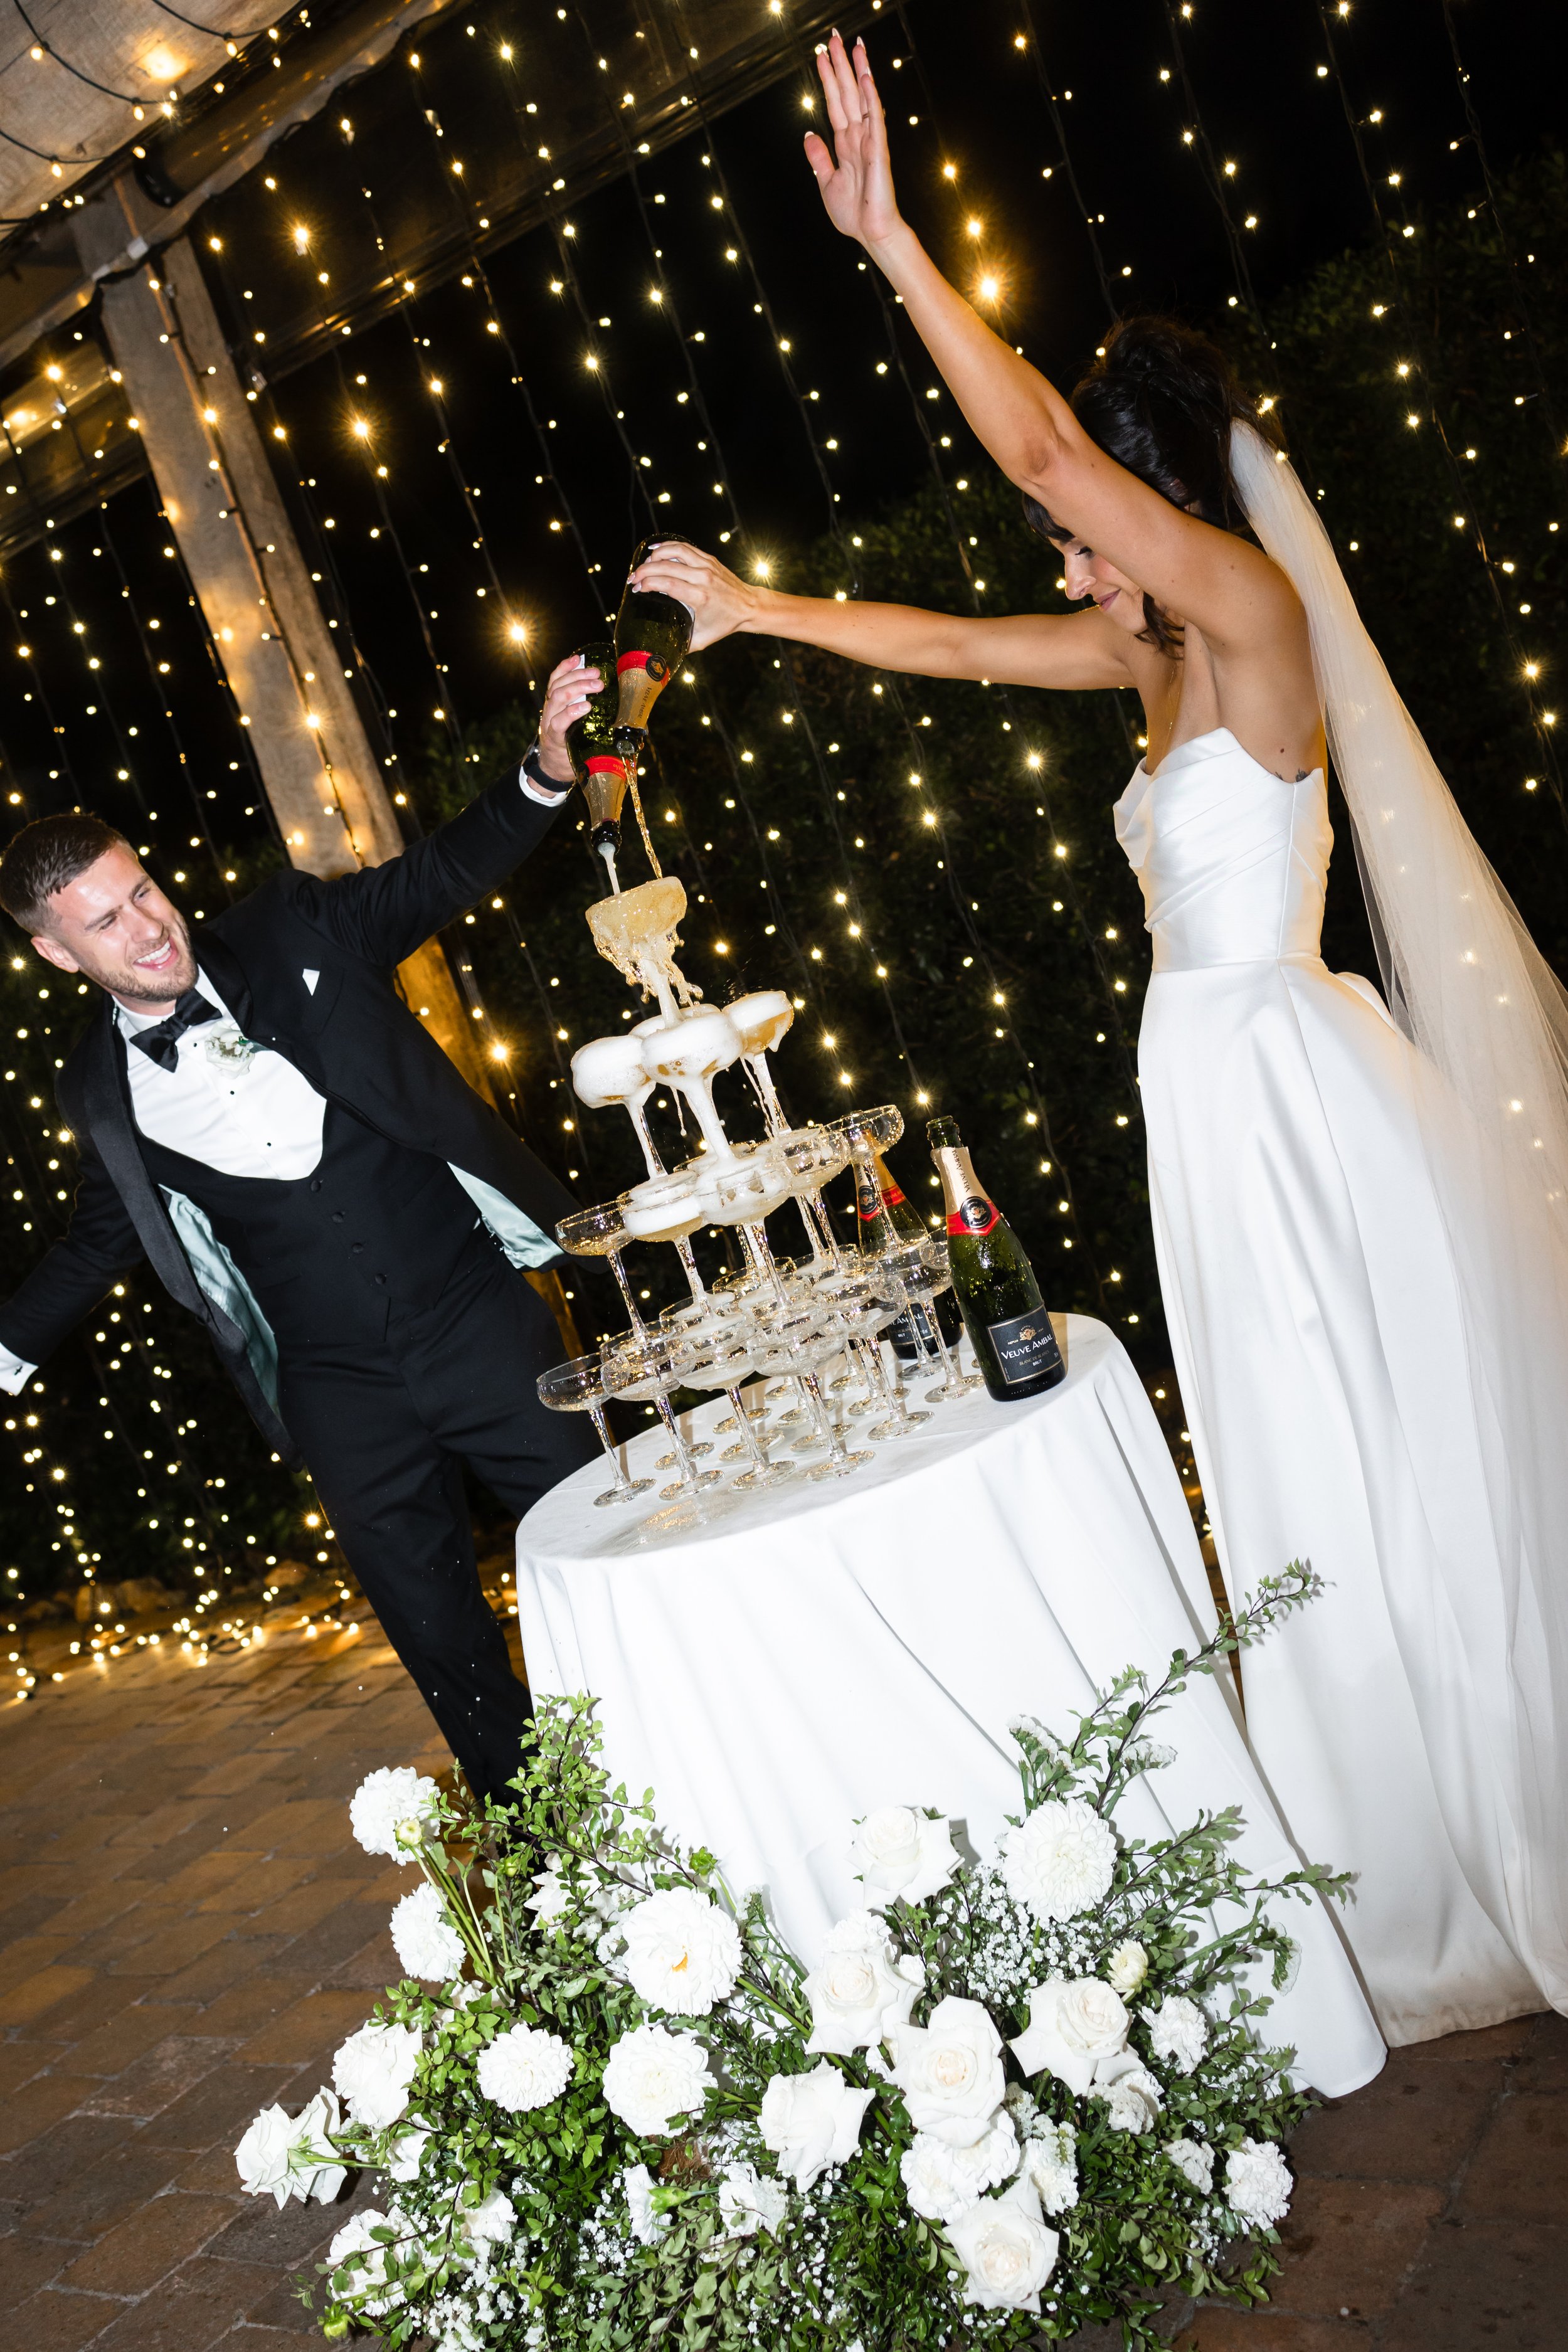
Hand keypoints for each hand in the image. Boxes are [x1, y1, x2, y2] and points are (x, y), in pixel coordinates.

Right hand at [536, 651, 602, 782]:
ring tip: (597, 687)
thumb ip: (589, 712)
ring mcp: (550, 724)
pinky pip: (559, 721)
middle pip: (558, 685)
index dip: (565, 667)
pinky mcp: (554, 739)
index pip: (555, 680)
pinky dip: (572, 712)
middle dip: (578, 676)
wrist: (553, 771)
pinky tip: (586, 707)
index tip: (579, 658)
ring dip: (578, 688)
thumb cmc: (571, 745)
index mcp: (554, 705)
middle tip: (598, 675)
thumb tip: (622, 706)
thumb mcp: (577, 725)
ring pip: (558, 698)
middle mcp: (550, 711)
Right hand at [628, 542, 760, 652]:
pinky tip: (656, 551)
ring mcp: (706, 565)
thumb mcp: (703, 639)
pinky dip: (668, 546)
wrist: (748, 606)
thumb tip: (661, 653)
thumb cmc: (725, 623)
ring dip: (655, 555)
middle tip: (633, 578)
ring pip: (675, 551)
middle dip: (645, 570)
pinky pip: (685, 547)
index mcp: (700, 597)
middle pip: (666, 566)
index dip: (648, 584)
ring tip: (643, 564)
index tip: (636, 589)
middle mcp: (703, 578)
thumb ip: (681, 645)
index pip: (667, 584)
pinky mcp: (709, 559)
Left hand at [803, 31, 901, 249]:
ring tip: (854, 44)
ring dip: (858, 70)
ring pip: (862, 98)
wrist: (871, 234)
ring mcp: (869, 141)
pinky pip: (875, 119)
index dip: (827, 78)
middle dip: (840, 64)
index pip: (834, 102)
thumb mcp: (826, 183)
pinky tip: (866, 78)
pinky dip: (871, 98)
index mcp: (845, 143)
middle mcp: (857, 136)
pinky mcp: (879, 151)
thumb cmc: (853, 213)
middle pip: (847, 92)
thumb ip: (819, 157)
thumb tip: (808, 133)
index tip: (820, 55)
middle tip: (833, 35)